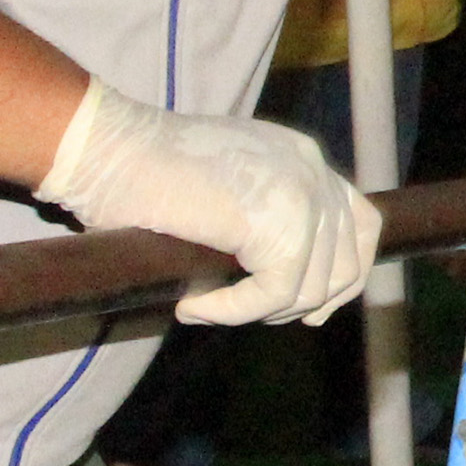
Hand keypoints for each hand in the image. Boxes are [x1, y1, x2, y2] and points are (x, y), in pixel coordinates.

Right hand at [37, 78, 379, 326]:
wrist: (107, 148)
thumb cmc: (142, 170)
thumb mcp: (222, 187)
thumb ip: (261, 218)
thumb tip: (287, 282)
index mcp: (302, 157)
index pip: (357, 223)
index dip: (340, 274)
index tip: (310, 310)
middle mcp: (311, 169)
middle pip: (348, 260)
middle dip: (307, 303)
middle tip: (256, 318)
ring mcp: (300, 195)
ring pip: (311, 288)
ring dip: (262, 311)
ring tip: (210, 308)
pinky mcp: (277, 225)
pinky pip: (274, 295)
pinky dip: (233, 312)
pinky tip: (192, 306)